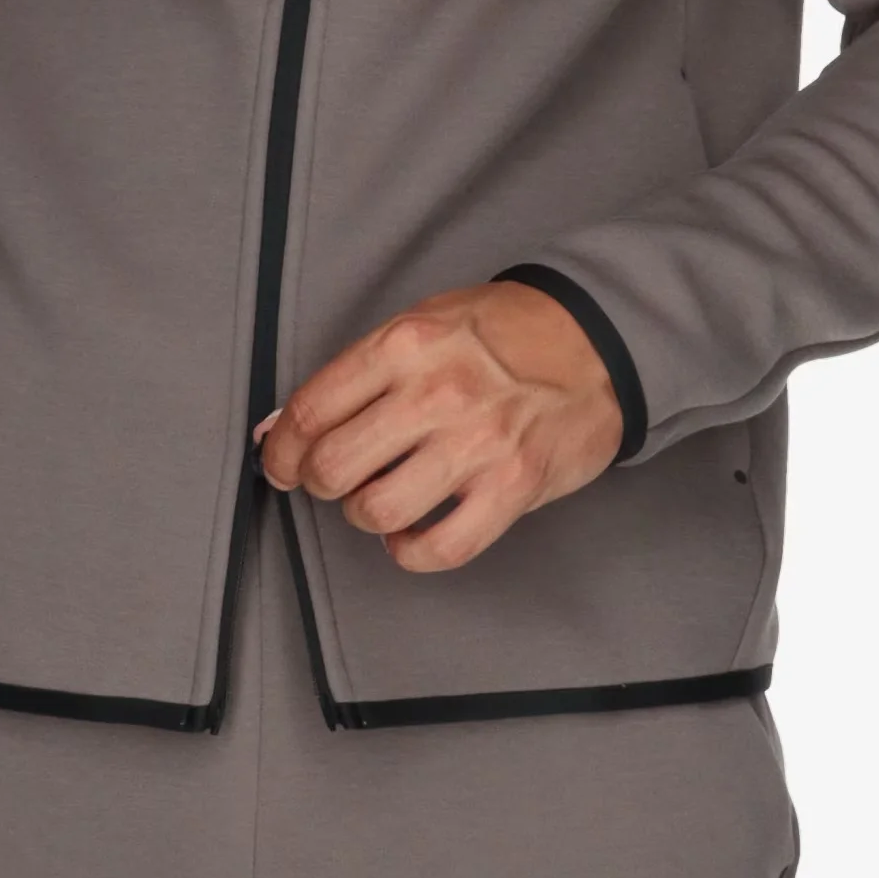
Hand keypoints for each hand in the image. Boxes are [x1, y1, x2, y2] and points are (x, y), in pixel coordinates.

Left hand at [256, 281, 623, 571]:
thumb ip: (354, 375)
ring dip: (363, 514)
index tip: (281, 465)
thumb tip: (280, 430)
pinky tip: (407, 536)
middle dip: (319, 483)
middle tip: (331, 480)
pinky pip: (439, 548)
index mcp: (405, 345)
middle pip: (334, 467)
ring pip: (377, 510)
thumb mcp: (421, 326)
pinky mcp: (513, 487)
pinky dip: (408, 552)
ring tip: (377, 500)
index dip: (280, 451)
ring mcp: (478, 444)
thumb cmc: (501, 333)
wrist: (598, 340)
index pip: (311, 412)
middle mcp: (437, 393)